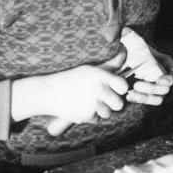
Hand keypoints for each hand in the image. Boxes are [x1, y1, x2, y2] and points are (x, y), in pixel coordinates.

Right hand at [11, 51, 128, 129]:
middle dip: (113, 104)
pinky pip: (95, 119)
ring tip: (89, 102)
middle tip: (104, 100)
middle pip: (119, 104)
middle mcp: (99, 89)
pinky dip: (89, 116)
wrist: (48, 92)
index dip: (120, 89)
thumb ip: (108, 67)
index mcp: (101, 76)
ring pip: (108, 113)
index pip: (124, 86)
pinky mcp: (86, 115)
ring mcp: (93, 103)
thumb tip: (124, 53)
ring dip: (101, 111)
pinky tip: (80, 107)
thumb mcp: (89, 69)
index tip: (115, 89)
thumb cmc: (71, 78)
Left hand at [120, 27, 172, 105]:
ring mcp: (162, 92)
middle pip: (165, 90)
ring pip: (158, 100)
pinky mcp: (152, 98)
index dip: (168, 79)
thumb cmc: (144, 53)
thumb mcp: (142, 46)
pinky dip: (139, 100)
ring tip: (131, 93)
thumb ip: (133, 39)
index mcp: (171, 69)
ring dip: (145, 97)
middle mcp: (169, 83)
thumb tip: (124, 30)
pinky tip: (129, 96)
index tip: (159, 79)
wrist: (141, 64)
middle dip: (152, 89)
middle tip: (137, 84)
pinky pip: (149, 103)